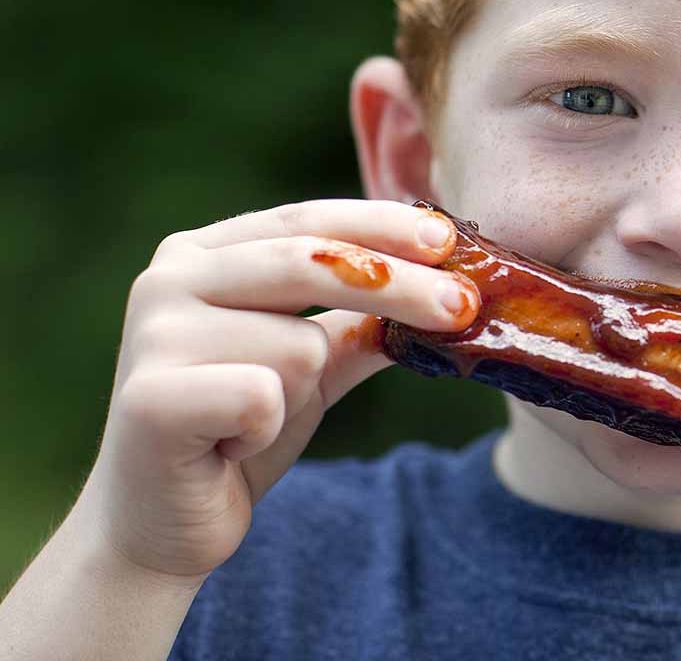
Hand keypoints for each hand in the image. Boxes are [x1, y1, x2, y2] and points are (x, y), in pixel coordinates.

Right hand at [75, 199, 478, 583]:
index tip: (450, 240)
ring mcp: (153, 335)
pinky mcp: (150, 398)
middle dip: (400, 286)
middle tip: (465, 307)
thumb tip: (447, 290)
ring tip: (252, 422)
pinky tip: (229, 447)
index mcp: (203, 254)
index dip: (382, 226)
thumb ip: (362, 324)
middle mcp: (169, 279)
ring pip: (299, 346)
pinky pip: (264, 398)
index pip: (308, 221)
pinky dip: (266, 430)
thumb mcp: (312, 367)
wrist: (160, 525)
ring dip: (301, 394)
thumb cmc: (238, 431)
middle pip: (312, 262)